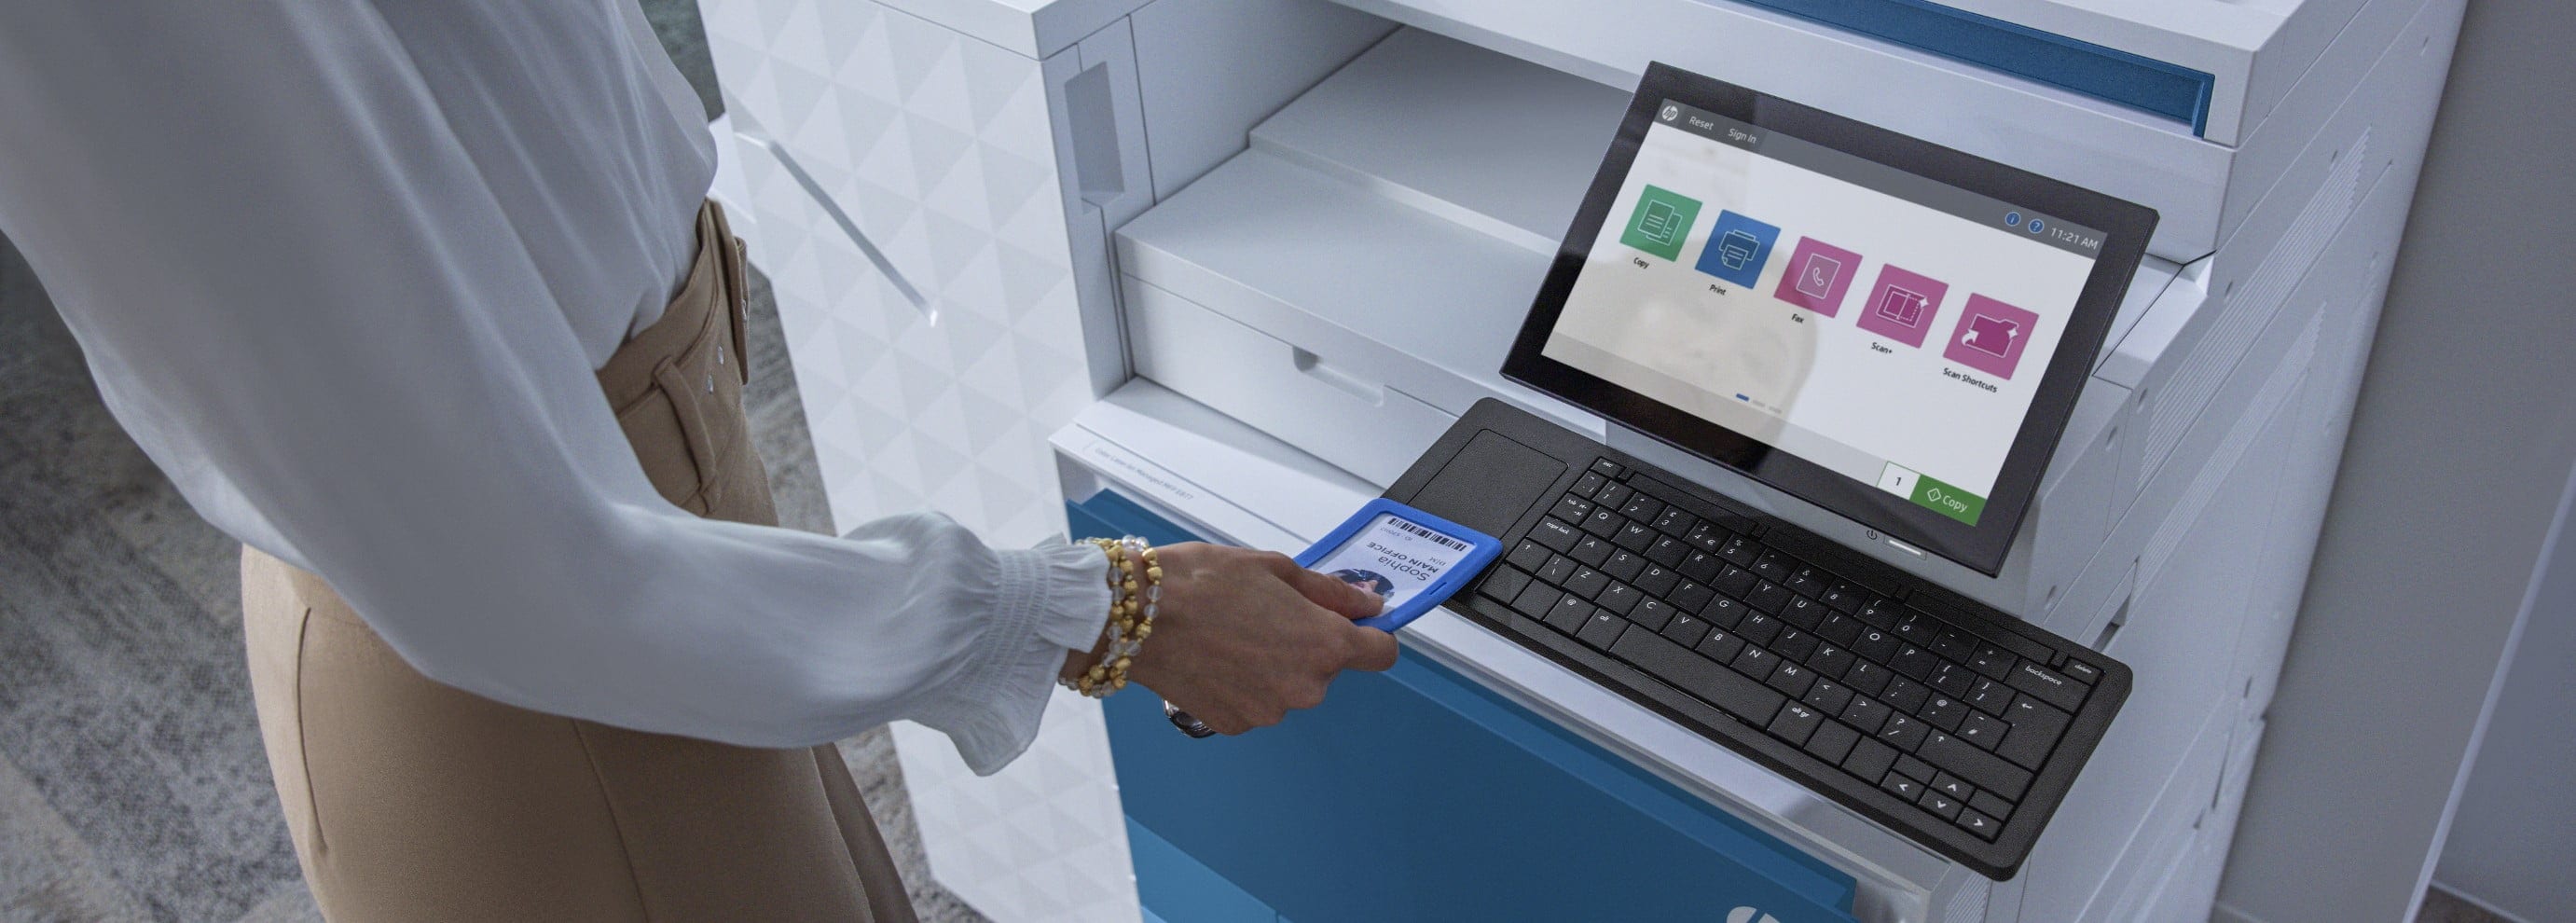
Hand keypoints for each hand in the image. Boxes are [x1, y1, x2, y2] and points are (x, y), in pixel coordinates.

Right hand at [1109, 543, 1398, 733]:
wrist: (1138, 617)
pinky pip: (1254, 702)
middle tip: (1266, 614)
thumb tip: (1367, 604)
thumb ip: (1330, 592)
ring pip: (1288, 686)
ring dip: (1272, 665)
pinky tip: (1216, 657)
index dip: (1372, 634)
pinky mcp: (1235, 725)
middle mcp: (1305, 687)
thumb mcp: (1276, 569)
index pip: (1382, 653)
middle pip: (1327, 668)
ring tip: (1232, 634)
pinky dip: (1242, 684)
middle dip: (1307, 644)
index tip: (1356, 623)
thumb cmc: (1202, 584)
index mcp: (1324, 644)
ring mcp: (1269, 711)